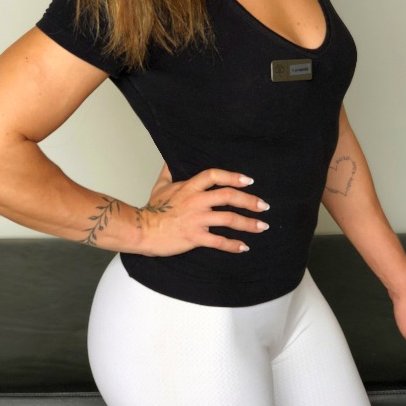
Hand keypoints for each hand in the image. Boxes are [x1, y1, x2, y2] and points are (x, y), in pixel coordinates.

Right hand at [134, 164, 269, 256]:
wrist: (142, 230)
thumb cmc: (152, 210)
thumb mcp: (161, 186)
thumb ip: (169, 172)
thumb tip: (169, 159)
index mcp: (189, 187)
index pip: (214, 175)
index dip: (233, 176)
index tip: (248, 180)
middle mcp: (196, 201)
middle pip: (228, 196)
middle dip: (249, 201)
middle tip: (263, 205)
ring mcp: (196, 220)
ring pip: (228, 219)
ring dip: (248, 223)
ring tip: (261, 226)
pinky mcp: (194, 237)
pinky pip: (219, 241)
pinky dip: (233, 245)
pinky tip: (243, 247)